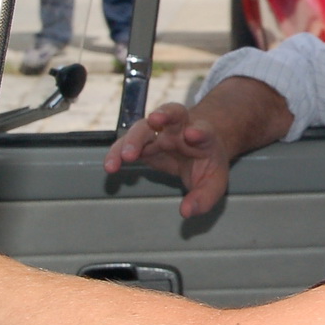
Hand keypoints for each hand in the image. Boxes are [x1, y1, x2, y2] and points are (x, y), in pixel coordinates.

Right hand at [103, 102, 230, 217]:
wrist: (199, 147)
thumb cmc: (206, 163)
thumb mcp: (213, 183)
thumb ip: (203, 198)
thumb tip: (186, 211)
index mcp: (203, 136)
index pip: (203, 130)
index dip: (198, 131)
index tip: (192, 134)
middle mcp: (181, 128)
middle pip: (173, 113)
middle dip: (163, 116)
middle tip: (154, 122)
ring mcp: (159, 132)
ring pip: (145, 127)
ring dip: (134, 139)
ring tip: (125, 156)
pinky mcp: (143, 141)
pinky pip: (127, 142)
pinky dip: (118, 151)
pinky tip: (111, 165)